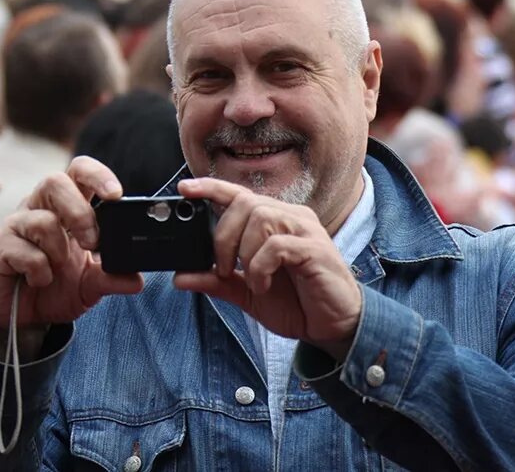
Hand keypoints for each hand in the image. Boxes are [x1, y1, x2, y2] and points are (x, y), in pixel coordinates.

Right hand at [0, 156, 144, 332]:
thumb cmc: (56, 289)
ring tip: (59, 268)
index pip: (78, 171)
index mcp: (66, 207)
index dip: (97, 175)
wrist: (24, 318)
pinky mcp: (0, 247)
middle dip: (79, 213)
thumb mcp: (90, 285)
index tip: (115, 195)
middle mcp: (40, 208)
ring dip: (58, 250)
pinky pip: (22, 249)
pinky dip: (39, 270)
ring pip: (41, 220)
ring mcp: (17, 225)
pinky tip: (40, 280)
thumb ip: (111, 278)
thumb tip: (137, 280)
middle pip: (55, 181)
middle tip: (91, 242)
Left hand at [172, 178, 361, 357]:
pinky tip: (264, 285)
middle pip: (245, 203)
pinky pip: (278, 244)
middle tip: (224, 268)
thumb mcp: (247, 293)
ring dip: (244, 252)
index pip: (239, 194)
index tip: (184, 188)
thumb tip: (180, 277)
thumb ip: (216, 282)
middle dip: (224, 236)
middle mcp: (290, 217)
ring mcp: (305, 229)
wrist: (333, 327)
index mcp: (274, 222)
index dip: (211, 187)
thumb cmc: (297, 304)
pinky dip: (261, 267)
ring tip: (250, 280)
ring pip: (261, 218)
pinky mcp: (316, 248)